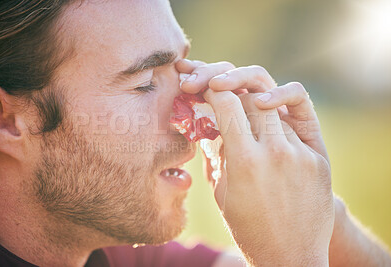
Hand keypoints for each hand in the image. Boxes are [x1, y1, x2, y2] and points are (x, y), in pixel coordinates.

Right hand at [176, 60, 334, 265]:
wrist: (291, 255)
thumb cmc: (248, 228)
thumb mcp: (221, 192)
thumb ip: (215, 152)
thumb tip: (208, 122)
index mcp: (245, 161)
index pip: (227, 102)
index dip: (211, 88)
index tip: (202, 87)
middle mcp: (275, 151)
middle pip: (251, 95)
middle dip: (229, 86)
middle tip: (217, 87)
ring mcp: (301, 152)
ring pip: (273, 106)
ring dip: (252, 101)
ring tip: (239, 104)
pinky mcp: (318, 156)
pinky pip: (297, 118)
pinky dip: (280, 108)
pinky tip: (268, 106)